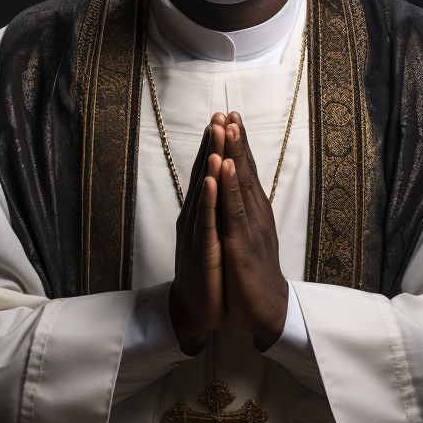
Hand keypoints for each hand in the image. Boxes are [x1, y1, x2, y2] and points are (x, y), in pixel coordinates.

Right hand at [169, 119, 226, 353]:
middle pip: (207, 174)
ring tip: (217, 135)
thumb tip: (220, 184)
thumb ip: (215, 208)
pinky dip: (210, 200)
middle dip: (214, 143)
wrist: (197, 309)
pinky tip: (214, 181)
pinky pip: (206, 222)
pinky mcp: (202, 250)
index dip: (218, 145)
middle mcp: (197, 216)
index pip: (212, 172)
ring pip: (205, 192)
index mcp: (204, 212)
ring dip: (211, 162)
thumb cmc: (209, 271)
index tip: (226, 116)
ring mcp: (198, 232)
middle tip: (220, 113)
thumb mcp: (214, 233)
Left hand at [219, 112, 288, 349]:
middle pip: (246, 169)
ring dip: (235, 153)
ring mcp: (250, 226)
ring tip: (228, 126)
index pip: (245, 171)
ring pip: (241, 183)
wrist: (265, 308)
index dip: (239, 144)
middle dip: (237, 139)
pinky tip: (226, 167)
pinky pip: (234, 210)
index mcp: (253, 211)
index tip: (231, 117)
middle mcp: (255, 213)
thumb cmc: (253, 273)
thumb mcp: (246, 236)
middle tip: (230, 110)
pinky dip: (230, 186)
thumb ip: (242, 213)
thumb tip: (237, 193)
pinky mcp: (242, 243)